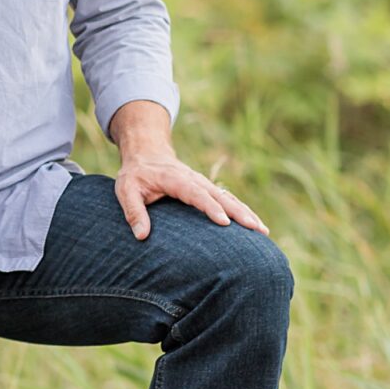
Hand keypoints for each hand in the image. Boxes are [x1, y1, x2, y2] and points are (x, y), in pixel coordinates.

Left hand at [114, 151, 268, 241]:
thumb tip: (142, 236)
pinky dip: (242, 211)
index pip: (197, 194)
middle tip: (256, 228)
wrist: (147, 152)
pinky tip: (254, 224)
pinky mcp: (208, 189)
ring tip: (263, 230)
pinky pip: (228, 200)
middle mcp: (195, 180)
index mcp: (176, 179)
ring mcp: (204, 184)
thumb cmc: (135, 174)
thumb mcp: (126, 190)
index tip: (225, 223)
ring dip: (246, 213)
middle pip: (222, 196)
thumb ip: (133, 211)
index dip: (211, 208)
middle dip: (240, 213)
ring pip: (229, 198)